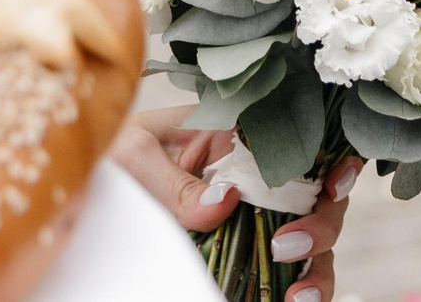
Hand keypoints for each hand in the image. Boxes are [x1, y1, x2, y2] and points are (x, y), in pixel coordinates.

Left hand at [110, 108, 361, 300]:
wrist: (87, 194)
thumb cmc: (111, 158)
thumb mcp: (134, 157)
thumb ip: (176, 181)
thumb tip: (226, 200)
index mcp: (236, 135)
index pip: (303, 140)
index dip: (333, 160)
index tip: (332, 185)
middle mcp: (257, 176)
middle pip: (319, 196)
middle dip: (321, 224)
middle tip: (286, 248)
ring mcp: (256, 218)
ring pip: (313, 239)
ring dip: (319, 267)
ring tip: (299, 296)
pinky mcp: (247, 253)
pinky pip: (288, 274)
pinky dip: (302, 288)